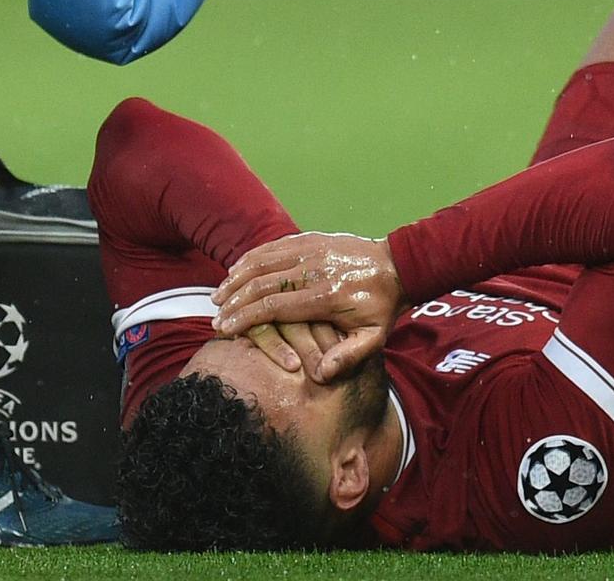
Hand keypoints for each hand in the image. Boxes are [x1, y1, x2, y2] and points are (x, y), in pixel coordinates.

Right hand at [212, 233, 408, 377]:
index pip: (274, 306)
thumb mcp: (374, 338)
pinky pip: (275, 246)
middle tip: (214, 316)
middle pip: (262, 283)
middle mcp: (315, 270)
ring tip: (219, 295)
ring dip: (237, 278)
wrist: (399, 266)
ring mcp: (313, 250)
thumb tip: (321, 375)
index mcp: (326, 296)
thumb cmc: (382, 307)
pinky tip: (238, 270)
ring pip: (264, 261)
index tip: (224, 328)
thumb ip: (349, 356)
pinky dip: (252, 258)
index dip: (245, 317)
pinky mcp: (312, 238)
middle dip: (233, 301)